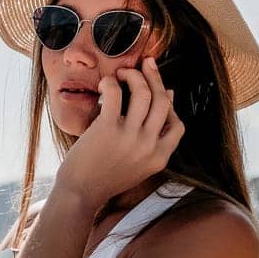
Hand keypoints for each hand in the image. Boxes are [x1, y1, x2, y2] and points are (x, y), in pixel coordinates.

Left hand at [55, 55, 185, 202]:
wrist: (80, 193)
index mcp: (159, 157)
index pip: (178, 124)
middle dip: (155, 77)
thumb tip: (168, 99)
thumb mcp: (139, 164)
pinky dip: (111, 83)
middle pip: (162, 102)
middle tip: (146, 64)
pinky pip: (115, 94)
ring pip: (143, 93)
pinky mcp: (107, 129)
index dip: (170, 104)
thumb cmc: (105, 177)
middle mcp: (148, 146)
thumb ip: (153, 139)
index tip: (161, 89)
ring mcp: (129, 137)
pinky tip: (105, 83)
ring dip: (134, 75)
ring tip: (123, 72)